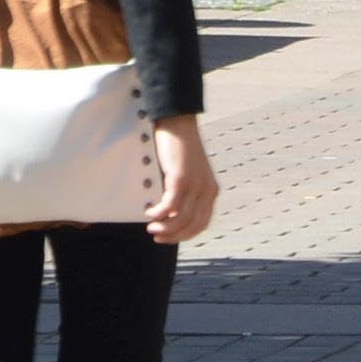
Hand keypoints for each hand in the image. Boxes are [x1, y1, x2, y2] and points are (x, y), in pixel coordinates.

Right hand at [144, 117, 217, 246]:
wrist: (178, 123)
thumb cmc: (179, 148)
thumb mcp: (187, 174)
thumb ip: (184, 193)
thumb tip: (169, 213)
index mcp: (211, 191)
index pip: (201, 224)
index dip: (185, 235)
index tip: (170, 237)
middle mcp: (207, 190)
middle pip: (192, 226)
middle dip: (173, 236)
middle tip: (157, 236)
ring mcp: (195, 185)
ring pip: (180, 219)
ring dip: (164, 228)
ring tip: (151, 227)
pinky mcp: (181, 179)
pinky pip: (169, 205)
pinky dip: (158, 213)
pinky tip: (149, 213)